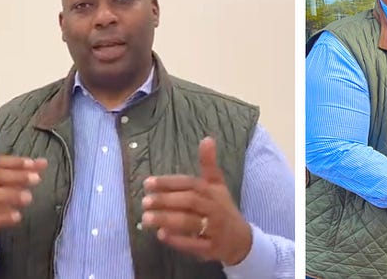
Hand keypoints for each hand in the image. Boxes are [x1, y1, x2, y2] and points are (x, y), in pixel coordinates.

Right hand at [0, 156, 47, 248]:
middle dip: (17, 176)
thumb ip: (25, 174)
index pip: (1, 163)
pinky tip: (17, 217)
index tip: (33, 163)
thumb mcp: (8, 187)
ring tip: (29, 198)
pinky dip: (3, 217)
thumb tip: (44, 162)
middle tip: (37, 178)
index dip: (16, 162)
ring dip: (11, 195)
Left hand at [141, 137, 251, 266]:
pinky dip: (179, 240)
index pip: (190, 184)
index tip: (147, 183)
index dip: (169, 183)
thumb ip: (209, 164)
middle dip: (166, 201)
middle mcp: (214, 209)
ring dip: (167, 220)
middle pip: (189, 202)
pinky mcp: (212, 248)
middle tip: (144, 202)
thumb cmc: (223, 209)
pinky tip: (161, 235)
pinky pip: (195, 245)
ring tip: (146, 219)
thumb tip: (207, 138)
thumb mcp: (217, 185)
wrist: (242, 240)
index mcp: (212, 192)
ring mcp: (214, 229)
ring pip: (190, 223)